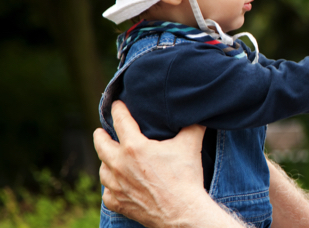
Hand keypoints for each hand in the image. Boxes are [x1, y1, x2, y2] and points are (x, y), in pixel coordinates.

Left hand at [94, 101, 227, 227]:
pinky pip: (107, 192)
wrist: (182, 212)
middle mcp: (119, 165)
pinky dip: (110, 187)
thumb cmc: (185, 177)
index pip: (120, 121)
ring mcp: (116, 186)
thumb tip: (198, 113)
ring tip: (110, 158)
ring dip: (106, 161)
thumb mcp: (190, 145)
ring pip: (102, 169)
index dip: (118, 109)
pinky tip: (117, 184)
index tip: (116, 105)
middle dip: (100, 135)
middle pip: (101, 144)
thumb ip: (192, 126)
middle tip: (101, 132)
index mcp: (134, 147)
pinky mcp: (118, 203)